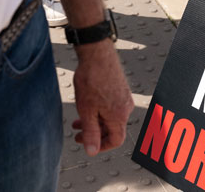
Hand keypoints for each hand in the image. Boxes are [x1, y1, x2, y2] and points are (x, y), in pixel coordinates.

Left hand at [72, 39, 134, 156]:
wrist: (97, 54)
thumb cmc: (92, 79)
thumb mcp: (87, 110)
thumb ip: (90, 132)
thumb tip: (92, 151)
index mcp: (120, 116)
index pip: (116, 140)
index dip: (101, 146)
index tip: (87, 144)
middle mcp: (126, 108)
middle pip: (113, 129)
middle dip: (94, 132)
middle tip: (78, 132)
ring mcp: (124, 97)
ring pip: (110, 117)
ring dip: (95, 120)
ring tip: (79, 118)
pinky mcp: (120, 88)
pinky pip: (111, 106)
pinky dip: (99, 110)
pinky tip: (87, 103)